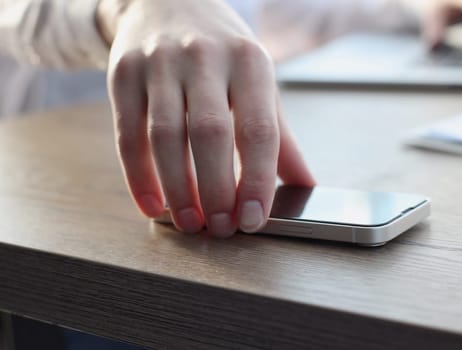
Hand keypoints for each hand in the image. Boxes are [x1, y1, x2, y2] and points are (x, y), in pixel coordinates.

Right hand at [97, 0, 314, 236]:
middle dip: (216, 190)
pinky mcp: (123, 73)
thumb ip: (279, 136)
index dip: (257, 180)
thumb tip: (306, 185)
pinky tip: (153, 205)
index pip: (258, 129)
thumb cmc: (223, 54)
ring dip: (178, 189)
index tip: (253, 219)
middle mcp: (206, 58)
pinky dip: (138, 176)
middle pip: (210, 134)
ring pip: (165, 136)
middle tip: (221, 228)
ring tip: (191, 223)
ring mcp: (160, 63)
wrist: (167, 2)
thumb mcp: (257, 82)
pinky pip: (127, 133)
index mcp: (249, 62)